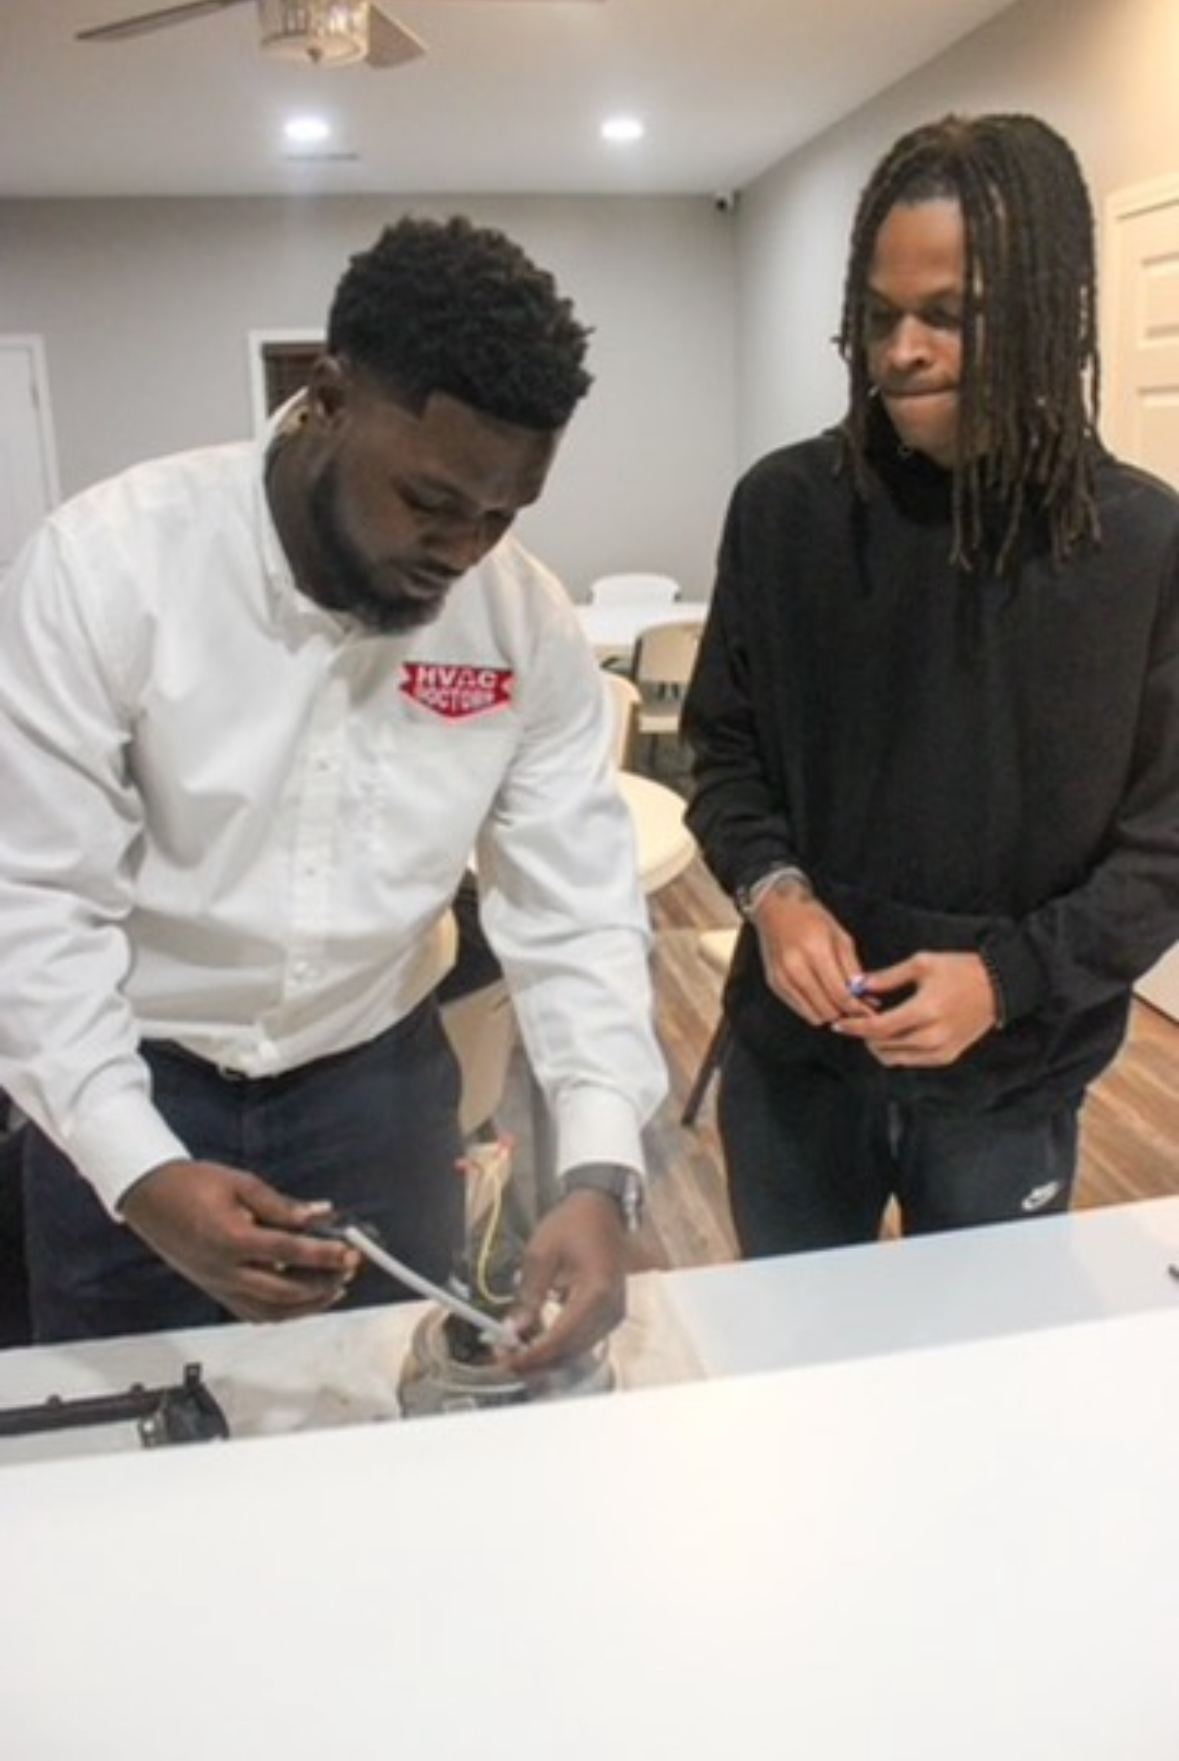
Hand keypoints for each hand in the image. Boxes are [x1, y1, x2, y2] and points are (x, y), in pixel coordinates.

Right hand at [118, 1159, 360, 1322]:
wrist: (149, 1196)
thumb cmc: (189, 1185)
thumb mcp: (241, 1183)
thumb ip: (282, 1204)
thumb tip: (319, 1213)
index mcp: (230, 1239)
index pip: (289, 1252)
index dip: (325, 1254)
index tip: (350, 1251)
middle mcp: (223, 1270)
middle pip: (284, 1292)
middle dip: (323, 1283)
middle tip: (349, 1269)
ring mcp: (218, 1285)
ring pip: (270, 1312)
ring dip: (307, 1306)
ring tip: (333, 1288)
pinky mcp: (215, 1291)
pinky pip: (253, 1313)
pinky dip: (282, 1313)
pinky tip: (301, 1300)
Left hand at [503, 1189, 627, 1372]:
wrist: (601, 1208)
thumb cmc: (573, 1223)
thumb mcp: (541, 1252)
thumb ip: (528, 1294)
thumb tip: (512, 1328)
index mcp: (596, 1291)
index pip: (561, 1337)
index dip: (533, 1354)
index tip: (506, 1359)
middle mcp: (610, 1309)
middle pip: (571, 1350)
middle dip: (537, 1360)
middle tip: (505, 1359)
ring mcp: (614, 1313)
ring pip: (578, 1349)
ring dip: (547, 1355)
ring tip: (516, 1350)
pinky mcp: (611, 1313)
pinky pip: (584, 1338)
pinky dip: (560, 1343)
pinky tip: (536, 1339)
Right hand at [753, 887, 874, 1026]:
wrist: (776, 909)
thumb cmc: (812, 919)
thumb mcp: (840, 937)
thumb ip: (852, 969)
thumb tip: (865, 997)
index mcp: (816, 951)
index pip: (840, 994)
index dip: (857, 1007)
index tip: (868, 1011)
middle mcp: (795, 967)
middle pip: (827, 1009)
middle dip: (845, 1012)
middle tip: (857, 1006)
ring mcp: (782, 977)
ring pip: (813, 1015)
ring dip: (830, 1012)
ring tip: (840, 1001)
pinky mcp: (774, 983)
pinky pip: (799, 1009)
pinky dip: (814, 1008)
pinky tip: (822, 996)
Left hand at [830, 950, 998, 1065]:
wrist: (997, 987)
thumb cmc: (959, 970)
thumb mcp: (921, 964)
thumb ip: (886, 978)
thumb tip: (855, 985)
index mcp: (926, 1011)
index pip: (879, 1028)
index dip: (854, 1027)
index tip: (837, 1023)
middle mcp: (933, 1036)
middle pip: (882, 1046)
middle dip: (863, 1034)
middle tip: (855, 1020)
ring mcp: (941, 1050)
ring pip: (893, 1058)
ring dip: (877, 1044)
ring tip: (874, 1025)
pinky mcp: (946, 1057)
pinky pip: (909, 1061)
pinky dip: (895, 1051)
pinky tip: (892, 1033)